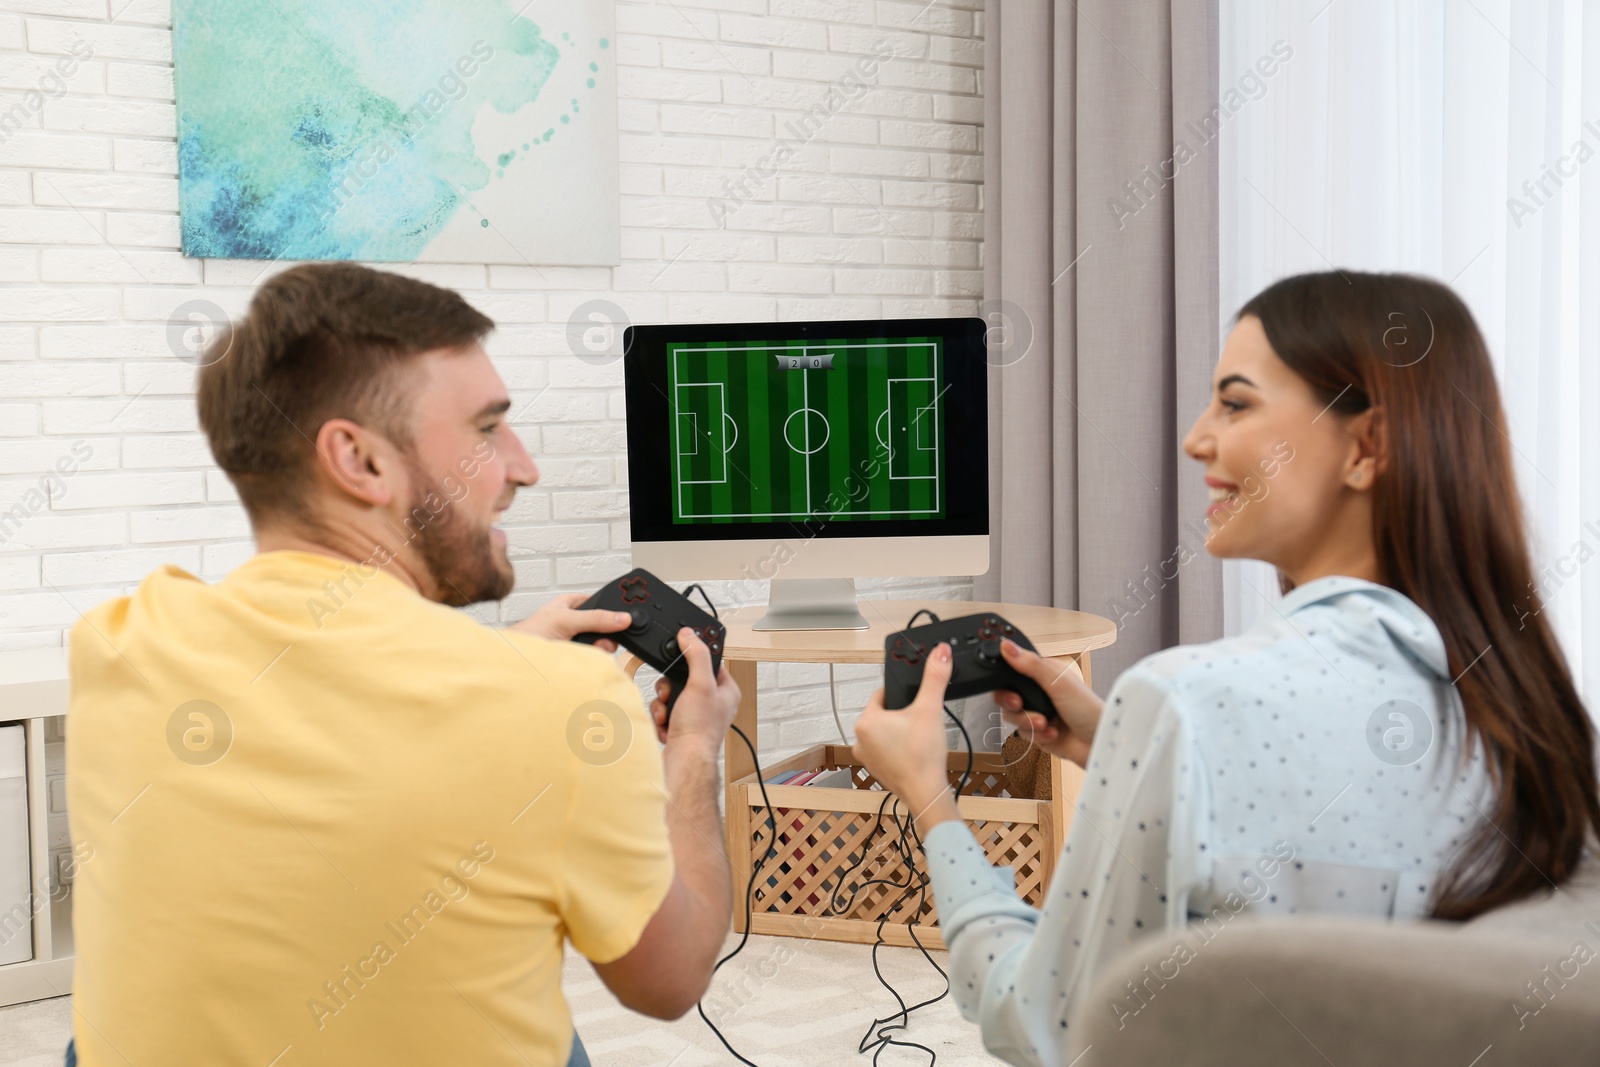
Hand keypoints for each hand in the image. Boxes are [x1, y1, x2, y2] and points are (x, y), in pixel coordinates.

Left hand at [509, 592, 631, 651]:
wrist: (516, 663)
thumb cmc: (529, 634)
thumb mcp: (565, 620)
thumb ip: (595, 618)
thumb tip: (621, 618)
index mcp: (573, 604)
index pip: (602, 603)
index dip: (612, 611)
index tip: (623, 620)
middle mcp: (577, 622)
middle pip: (606, 627)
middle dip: (605, 635)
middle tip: (599, 639)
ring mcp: (578, 642)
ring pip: (603, 645)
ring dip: (598, 649)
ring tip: (584, 650)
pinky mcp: (578, 659)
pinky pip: (596, 659)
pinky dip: (593, 660)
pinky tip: (584, 659)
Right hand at [648, 627, 739, 754]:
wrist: (684, 762)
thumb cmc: (699, 730)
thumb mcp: (700, 684)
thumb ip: (696, 655)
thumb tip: (689, 634)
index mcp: (726, 691)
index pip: (710, 661)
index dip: (694, 658)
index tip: (682, 651)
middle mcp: (713, 703)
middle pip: (684, 678)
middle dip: (671, 687)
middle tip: (671, 694)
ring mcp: (696, 716)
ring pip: (671, 695)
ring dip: (663, 704)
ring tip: (668, 714)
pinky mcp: (681, 727)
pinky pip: (664, 711)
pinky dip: (661, 717)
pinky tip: (666, 725)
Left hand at [851, 642, 958, 827]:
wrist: (926, 792)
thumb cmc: (923, 755)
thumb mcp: (930, 709)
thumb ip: (935, 677)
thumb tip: (941, 652)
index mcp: (866, 720)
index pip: (882, 694)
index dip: (901, 695)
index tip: (915, 702)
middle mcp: (859, 739)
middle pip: (884, 713)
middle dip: (902, 715)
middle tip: (919, 722)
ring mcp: (865, 756)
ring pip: (885, 732)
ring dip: (900, 731)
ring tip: (918, 739)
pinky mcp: (874, 769)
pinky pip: (885, 750)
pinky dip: (898, 748)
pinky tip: (913, 752)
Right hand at [995, 641, 1101, 766]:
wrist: (1100, 744)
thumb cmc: (1089, 709)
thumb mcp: (1058, 682)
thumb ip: (1030, 664)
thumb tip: (1006, 646)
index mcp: (1044, 674)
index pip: (1013, 670)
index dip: (1004, 677)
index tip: (1002, 682)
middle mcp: (1039, 693)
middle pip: (1006, 694)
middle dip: (1011, 701)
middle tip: (1019, 702)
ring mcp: (1038, 713)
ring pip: (1012, 716)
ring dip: (1027, 720)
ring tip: (1045, 723)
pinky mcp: (1038, 733)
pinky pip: (1023, 733)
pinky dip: (1037, 735)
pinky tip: (1053, 733)